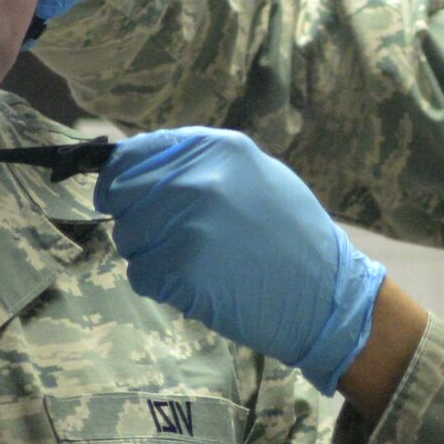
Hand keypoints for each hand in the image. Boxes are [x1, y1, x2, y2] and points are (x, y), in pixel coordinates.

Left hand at [92, 128, 386, 393]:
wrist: (326, 294)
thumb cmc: (292, 236)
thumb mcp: (254, 174)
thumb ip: (199, 164)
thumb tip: (140, 165)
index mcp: (215, 148)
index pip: (133, 154)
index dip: (119, 178)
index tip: (116, 195)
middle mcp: (197, 179)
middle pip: (123, 196)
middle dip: (135, 219)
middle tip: (166, 239)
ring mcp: (187, 224)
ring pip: (128, 237)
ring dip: (149, 254)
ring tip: (194, 263)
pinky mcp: (181, 269)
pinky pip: (141, 275)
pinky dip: (160, 285)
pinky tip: (196, 285)